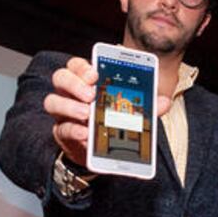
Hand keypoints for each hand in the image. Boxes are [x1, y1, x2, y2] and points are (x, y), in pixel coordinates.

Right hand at [44, 57, 173, 166]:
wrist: (101, 151)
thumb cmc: (113, 122)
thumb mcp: (131, 112)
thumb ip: (146, 106)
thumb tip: (164, 101)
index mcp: (86, 83)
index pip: (76, 65)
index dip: (82, 67)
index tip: (94, 75)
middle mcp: (70, 94)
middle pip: (60, 78)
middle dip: (74, 84)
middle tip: (90, 95)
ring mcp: (63, 113)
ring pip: (52, 101)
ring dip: (69, 106)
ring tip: (87, 114)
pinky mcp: (61, 133)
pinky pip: (60, 129)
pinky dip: (73, 130)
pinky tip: (85, 133)